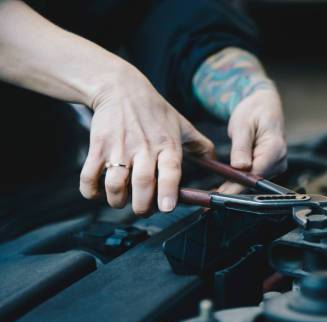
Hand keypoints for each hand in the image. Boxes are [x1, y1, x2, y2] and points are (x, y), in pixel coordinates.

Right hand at [79, 65, 214, 214]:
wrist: (121, 88)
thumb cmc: (155, 111)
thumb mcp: (182, 125)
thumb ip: (201, 146)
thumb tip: (217, 164)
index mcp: (167, 145)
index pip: (170, 171)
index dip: (168, 191)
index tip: (167, 207)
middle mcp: (144, 148)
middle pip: (142, 184)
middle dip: (142, 206)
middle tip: (143, 209)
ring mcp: (119, 148)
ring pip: (115, 185)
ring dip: (117, 200)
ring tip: (122, 200)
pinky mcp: (98, 147)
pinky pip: (89, 176)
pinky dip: (91, 191)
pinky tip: (99, 192)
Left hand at [218, 87, 286, 193]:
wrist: (263, 106)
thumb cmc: (254, 111)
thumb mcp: (242, 125)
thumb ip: (241, 147)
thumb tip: (240, 167)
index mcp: (276, 148)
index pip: (256, 173)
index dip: (238, 185)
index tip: (222, 193)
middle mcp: (280, 160)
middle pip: (255, 181)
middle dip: (234, 188)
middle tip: (212, 196)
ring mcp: (276, 165)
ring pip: (254, 182)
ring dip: (235, 186)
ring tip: (215, 192)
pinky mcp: (270, 168)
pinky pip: (253, 178)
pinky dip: (239, 181)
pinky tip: (225, 185)